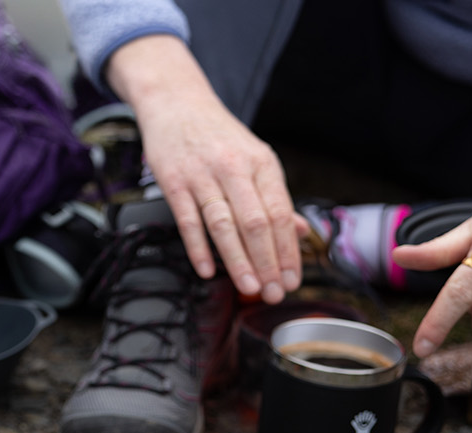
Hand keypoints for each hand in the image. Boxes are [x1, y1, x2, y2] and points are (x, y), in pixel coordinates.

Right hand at [108, 36, 305, 302]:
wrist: (176, 102)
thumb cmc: (217, 135)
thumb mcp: (254, 157)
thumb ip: (274, 196)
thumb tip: (298, 231)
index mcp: (262, 163)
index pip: (281, 214)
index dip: (288, 250)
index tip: (291, 279)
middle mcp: (234, 168)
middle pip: (256, 223)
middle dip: (267, 262)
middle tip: (272, 292)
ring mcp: (202, 174)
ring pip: (224, 225)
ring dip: (238, 260)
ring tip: (248, 287)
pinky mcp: (173, 181)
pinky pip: (188, 220)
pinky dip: (198, 248)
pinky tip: (207, 269)